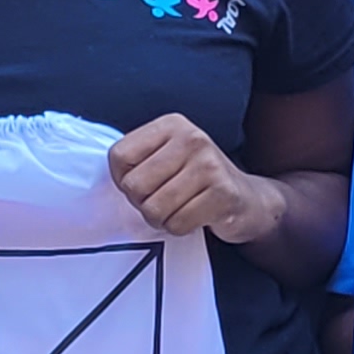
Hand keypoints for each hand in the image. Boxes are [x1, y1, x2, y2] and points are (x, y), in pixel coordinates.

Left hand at [110, 112, 273, 239]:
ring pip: (154, 208)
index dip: (124, 180)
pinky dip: (181, 228)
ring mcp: (209, 164)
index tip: (146, 184)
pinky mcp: (222, 193)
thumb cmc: (195, 182)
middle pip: (134, 186)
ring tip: (180, 208)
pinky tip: (196, 216)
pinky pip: (177, 223)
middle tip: (164, 201)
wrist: (248, 199)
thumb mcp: (166, 158)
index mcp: (171, 124)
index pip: (119, 156)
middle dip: (144, 203)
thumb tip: (105, 186)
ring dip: (162, 219)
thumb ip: (137, 162)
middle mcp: (191, 138)